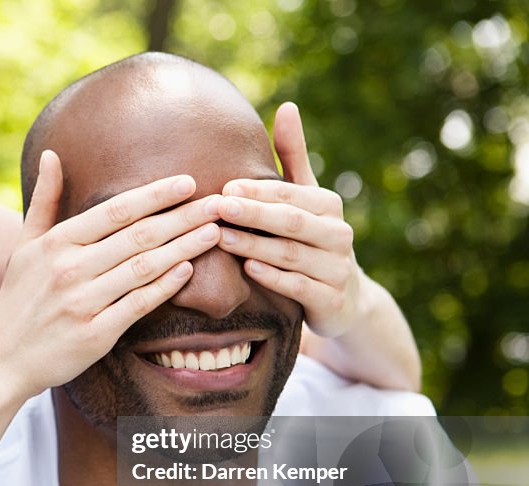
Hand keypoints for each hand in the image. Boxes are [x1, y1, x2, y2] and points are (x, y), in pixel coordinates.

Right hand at [0, 150, 221, 397]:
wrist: (3, 359)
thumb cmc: (18, 299)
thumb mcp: (25, 246)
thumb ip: (44, 200)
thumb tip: (52, 154)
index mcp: (56, 243)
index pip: (115, 211)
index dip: (154, 195)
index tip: (187, 182)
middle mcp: (70, 269)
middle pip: (138, 235)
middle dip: (183, 217)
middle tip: (218, 203)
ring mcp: (83, 302)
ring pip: (144, 267)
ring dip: (183, 247)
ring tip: (213, 232)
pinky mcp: (95, 334)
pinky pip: (139, 304)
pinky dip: (165, 286)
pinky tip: (188, 270)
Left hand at [214, 102, 361, 337]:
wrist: (344, 299)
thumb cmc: (311, 239)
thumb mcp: (306, 198)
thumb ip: (293, 156)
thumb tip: (287, 106)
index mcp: (328, 206)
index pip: (290, 194)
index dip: (258, 190)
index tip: (224, 185)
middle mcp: (338, 234)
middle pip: (291, 221)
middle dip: (254, 213)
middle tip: (218, 207)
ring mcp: (336, 269)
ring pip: (291, 254)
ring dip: (255, 244)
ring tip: (222, 237)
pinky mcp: (330, 301)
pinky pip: (299, 287)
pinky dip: (274, 277)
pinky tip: (249, 269)